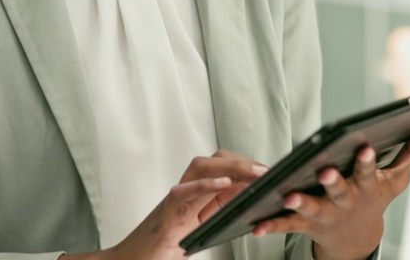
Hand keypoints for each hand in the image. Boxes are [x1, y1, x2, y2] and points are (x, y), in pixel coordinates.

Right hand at [67, 151, 267, 259]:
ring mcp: (176, 197)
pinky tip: (224, 183)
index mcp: (197, 191)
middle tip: (267, 171)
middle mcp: (186, 188)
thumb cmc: (170, 244)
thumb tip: (251, 198)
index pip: (223, 165)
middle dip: (242, 161)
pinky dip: (204, 184)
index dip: (246, 164)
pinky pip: (184, 192)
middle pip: (214, 160)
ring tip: (254, 173)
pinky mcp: (167, 211)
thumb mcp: (203, 224)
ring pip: (200, 167)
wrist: (139, 258)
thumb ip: (222, 208)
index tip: (270, 170)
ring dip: (230, 167)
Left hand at [251, 122, 409, 259]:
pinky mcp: (305, 224)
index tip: (365, 147)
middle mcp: (346, 200)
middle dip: (333, 180)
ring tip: (286, 198)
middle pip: (339, 189)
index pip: (368, 170)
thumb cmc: (376, 196)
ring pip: (311, 208)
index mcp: (367, 186)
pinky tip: (255, 224)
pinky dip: (271, 224)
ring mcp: (325, 214)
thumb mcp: (398, 178)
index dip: (367, 160)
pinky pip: (286, 225)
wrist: (355, 239)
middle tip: (324, 171)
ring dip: (299, 204)